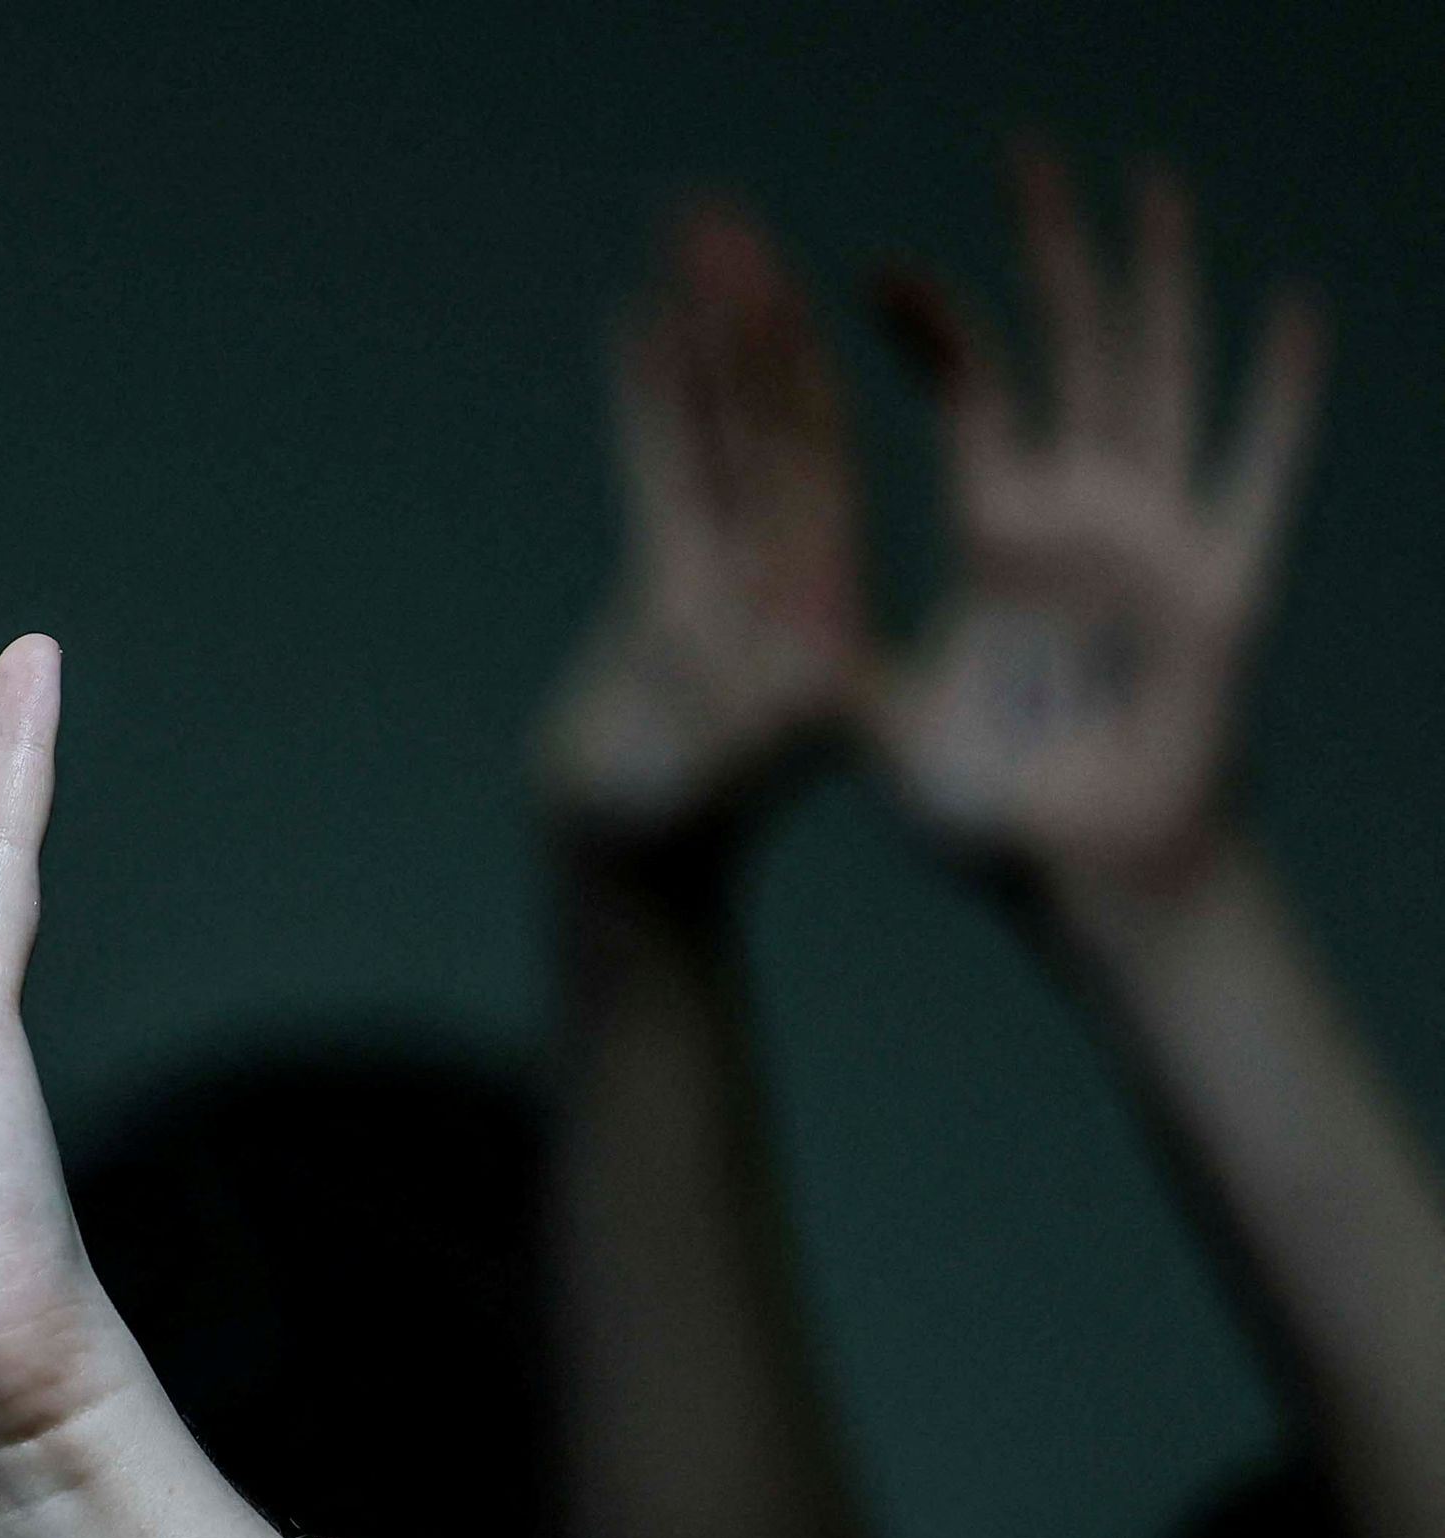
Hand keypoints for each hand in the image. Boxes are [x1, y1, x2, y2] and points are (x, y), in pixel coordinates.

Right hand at [543, 203, 867, 830]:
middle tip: (717, 220)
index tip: (766, 283)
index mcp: (818, 600)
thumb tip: (814, 679)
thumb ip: (778, 723)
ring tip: (684, 242)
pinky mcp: (671, 585)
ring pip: (716, 435)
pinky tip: (640, 328)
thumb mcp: (741, 779)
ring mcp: (729, 573)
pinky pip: (666, 473)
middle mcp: (785, 572)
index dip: (789, 365)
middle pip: (768, 421)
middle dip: (745, 320)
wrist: (626, 872)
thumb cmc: (677, 836)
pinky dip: (654, 403)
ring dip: (701, 339)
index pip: (810, 459)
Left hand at [873, 154, 1324, 887]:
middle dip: (1051, 252)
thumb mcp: (887, 732)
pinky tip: (1292, 320)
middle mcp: (1079, 515)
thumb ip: (833, 685)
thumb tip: (754, 653)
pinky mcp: (1216, 585)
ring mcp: (1152, 537)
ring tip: (1155, 187)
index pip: (965, 392)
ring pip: (1157, 377)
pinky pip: (1256, 477)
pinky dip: (1278, 401)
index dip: (930, 324)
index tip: (878, 269)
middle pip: (1067, 348)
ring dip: (1159, 283)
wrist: (1082, 875)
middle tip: (1030, 154)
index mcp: (997, 534)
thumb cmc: (989, 815)